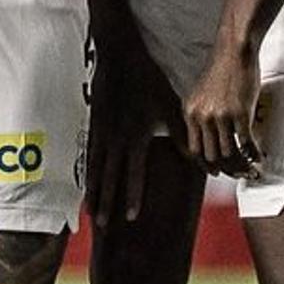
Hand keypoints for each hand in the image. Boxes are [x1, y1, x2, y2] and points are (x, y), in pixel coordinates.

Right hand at [85, 0, 178, 226]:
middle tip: (103, 225)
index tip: (131, 217)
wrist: (119, 57)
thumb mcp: (170, 105)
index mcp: (135, 136)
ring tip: (91, 213)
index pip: (133, 174)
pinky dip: (87, 174)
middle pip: (109, 178)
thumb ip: (182, 134)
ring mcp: (100, 133)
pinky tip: (86, 185)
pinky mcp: (93, 125)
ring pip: (95, 170)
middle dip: (107, 203)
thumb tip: (198, 157)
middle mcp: (115, 139)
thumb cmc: (148, 80)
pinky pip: (89, 156)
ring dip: (94, 193)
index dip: (131, 196)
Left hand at [181, 45, 264, 179]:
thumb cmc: (223, 69)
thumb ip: (203, 115)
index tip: (216, 171)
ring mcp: (221, 117)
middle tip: (237, 174)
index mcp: (190, 113)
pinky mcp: (240, 114)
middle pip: (212, 156)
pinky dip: (253, 155)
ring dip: (241, 166)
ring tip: (250, 169)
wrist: (235, 51)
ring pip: (229, 154)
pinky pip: (245, 144)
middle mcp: (202, 117)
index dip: (206, 165)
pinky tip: (259, 157)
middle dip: (226, 169)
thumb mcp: (202, 94)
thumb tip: (213, 138)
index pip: (194, 150)